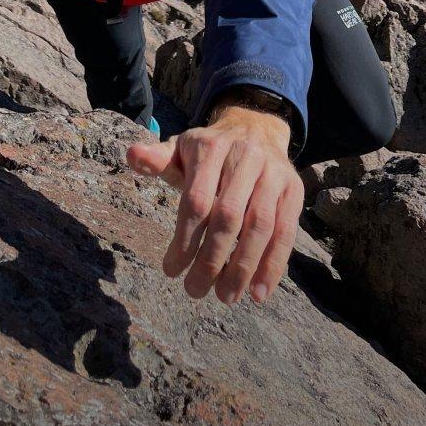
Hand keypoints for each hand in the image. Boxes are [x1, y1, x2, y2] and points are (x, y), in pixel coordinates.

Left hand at [126, 103, 302, 304]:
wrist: (255, 128)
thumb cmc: (209, 152)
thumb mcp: (181, 150)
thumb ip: (157, 159)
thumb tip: (131, 155)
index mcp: (210, 148)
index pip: (196, 200)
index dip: (185, 239)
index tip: (171, 271)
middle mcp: (245, 157)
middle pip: (228, 216)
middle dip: (211, 260)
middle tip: (194, 291)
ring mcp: (273, 173)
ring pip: (260, 226)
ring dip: (243, 267)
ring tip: (225, 297)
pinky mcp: (294, 190)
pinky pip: (286, 231)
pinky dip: (274, 265)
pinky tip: (258, 292)